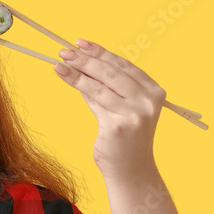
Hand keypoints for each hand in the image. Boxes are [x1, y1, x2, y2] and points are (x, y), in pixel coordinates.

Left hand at [53, 39, 165, 182]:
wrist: (131, 171)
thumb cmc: (125, 139)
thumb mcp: (121, 109)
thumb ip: (106, 89)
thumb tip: (81, 65)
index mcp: (154, 92)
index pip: (124, 65)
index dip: (101, 52)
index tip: (81, 42)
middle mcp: (148, 101)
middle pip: (111, 73)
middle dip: (86, 60)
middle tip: (64, 51)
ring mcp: (134, 114)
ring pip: (99, 86)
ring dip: (77, 73)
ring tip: (59, 63)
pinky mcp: (117, 126)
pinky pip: (93, 102)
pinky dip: (78, 87)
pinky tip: (65, 78)